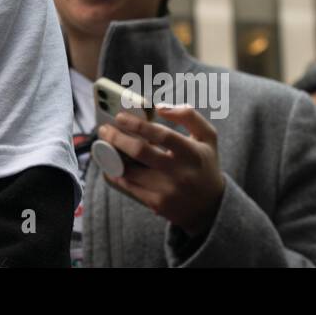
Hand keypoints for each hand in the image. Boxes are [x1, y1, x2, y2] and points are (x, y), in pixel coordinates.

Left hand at [97, 104, 224, 238]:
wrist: (211, 207)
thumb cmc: (204, 165)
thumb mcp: (208, 138)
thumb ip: (189, 116)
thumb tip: (160, 107)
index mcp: (192, 154)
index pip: (162, 135)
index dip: (138, 124)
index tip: (120, 116)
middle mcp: (180, 173)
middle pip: (140, 152)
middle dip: (117, 138)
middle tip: (104, 129)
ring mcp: (168, 191)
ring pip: (130, 171)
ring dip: (112, 156)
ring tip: (105, 145)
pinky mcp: (157, 204)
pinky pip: (130, 186)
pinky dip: (117, 173)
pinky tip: (111, 163)